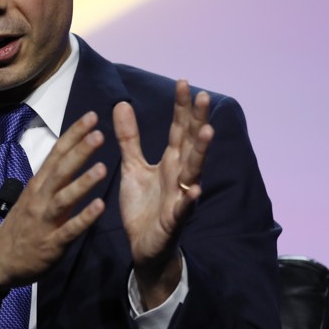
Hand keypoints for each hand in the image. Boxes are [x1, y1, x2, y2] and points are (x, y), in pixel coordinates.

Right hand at [0, 111, 107, 297]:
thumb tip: (71, 154)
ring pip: (64, 198)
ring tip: (103, 167)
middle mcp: (40, 198)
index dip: (73, 135)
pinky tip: (100, 207)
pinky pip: (69, 229)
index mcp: (38, 184)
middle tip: (99, 133)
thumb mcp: (33, 196)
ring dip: (83, 182)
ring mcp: (45, 220)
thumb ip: (52, 178)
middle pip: (60, 170)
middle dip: (79, 151)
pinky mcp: (52, 243)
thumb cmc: (22, 225)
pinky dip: (84, 218)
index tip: (91, 117)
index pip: (56, 153)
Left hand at [115, 79, 212, 308]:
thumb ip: (130, 137)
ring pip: (193, 171)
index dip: (181, 108)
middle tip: (203, 96)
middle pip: (190, 144)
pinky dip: (190, 199)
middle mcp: (179, 176)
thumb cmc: (143, 205)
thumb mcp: (132, 166)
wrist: (144, 246)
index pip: (178, 130)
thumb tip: (122, 103)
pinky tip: (195, 189)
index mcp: (170, 162)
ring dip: (201, 152)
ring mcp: (180, 197)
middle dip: (197, 121)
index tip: (184, 82)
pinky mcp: (174, 220)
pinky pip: (183, 209)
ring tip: (207, 132)